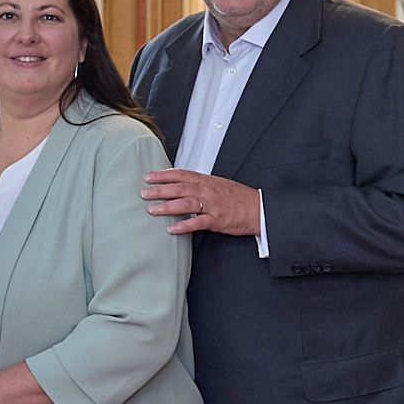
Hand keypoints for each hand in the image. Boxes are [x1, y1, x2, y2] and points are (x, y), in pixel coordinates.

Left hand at [144, 168, 261, 236]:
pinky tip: (172, 229)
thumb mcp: (218, 185)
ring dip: (167, 206)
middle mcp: (207, 191)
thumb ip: (200, 185)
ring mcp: (212, 205)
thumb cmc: (239, 198)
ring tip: (151, 210)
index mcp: (207, 181)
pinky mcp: (217, 220)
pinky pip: (198, 223)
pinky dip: (184, 225)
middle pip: (180, 187)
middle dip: (159, 190)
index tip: (148, 177)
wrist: (259, 209)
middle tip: (143, 193)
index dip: (163, 175)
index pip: (181, 174)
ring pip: (186, 203)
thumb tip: (182, 185)